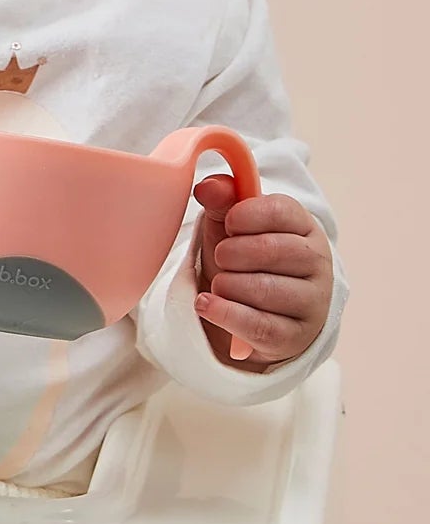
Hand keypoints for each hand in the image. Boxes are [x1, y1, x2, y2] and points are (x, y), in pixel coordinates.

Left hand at [191, 176, 333, 369]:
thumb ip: (222, 201)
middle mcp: (317, 263)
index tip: (229, 223)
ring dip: (229, 284)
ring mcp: (312, 302)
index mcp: (304, 227)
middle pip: (275, 250)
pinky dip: (226, 314)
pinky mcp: (296, 336)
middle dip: (234, 252)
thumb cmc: (243, 262)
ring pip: (267, 290)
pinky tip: (206, 304)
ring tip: (219, 283)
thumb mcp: (230, 228)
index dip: (246, 215)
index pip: (282, 211)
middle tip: (221, 257)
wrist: (248, 315)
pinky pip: (260, 326)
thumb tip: (209, 186)